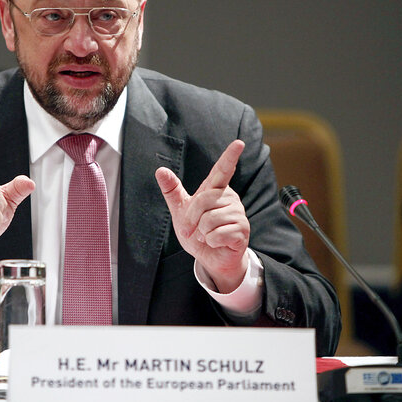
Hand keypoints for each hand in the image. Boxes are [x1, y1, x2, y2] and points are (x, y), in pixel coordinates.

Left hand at [155, 140, 249, 293]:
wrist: (209, 257)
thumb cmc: (197, 232)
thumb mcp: (180, 210)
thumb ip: (172, 190)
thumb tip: (160, 170)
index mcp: (215, 189)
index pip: (222, 169)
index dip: (230, 156)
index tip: (239, 143)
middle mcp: (229, 198)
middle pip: (203, 201)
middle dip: (191, 219)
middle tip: (191, 230)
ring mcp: (238, 213)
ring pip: (210, 219)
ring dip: (202, 232)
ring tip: (206, 235)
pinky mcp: (242, 230)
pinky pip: (217, 234)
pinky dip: (211, 241)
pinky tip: (216, 242)